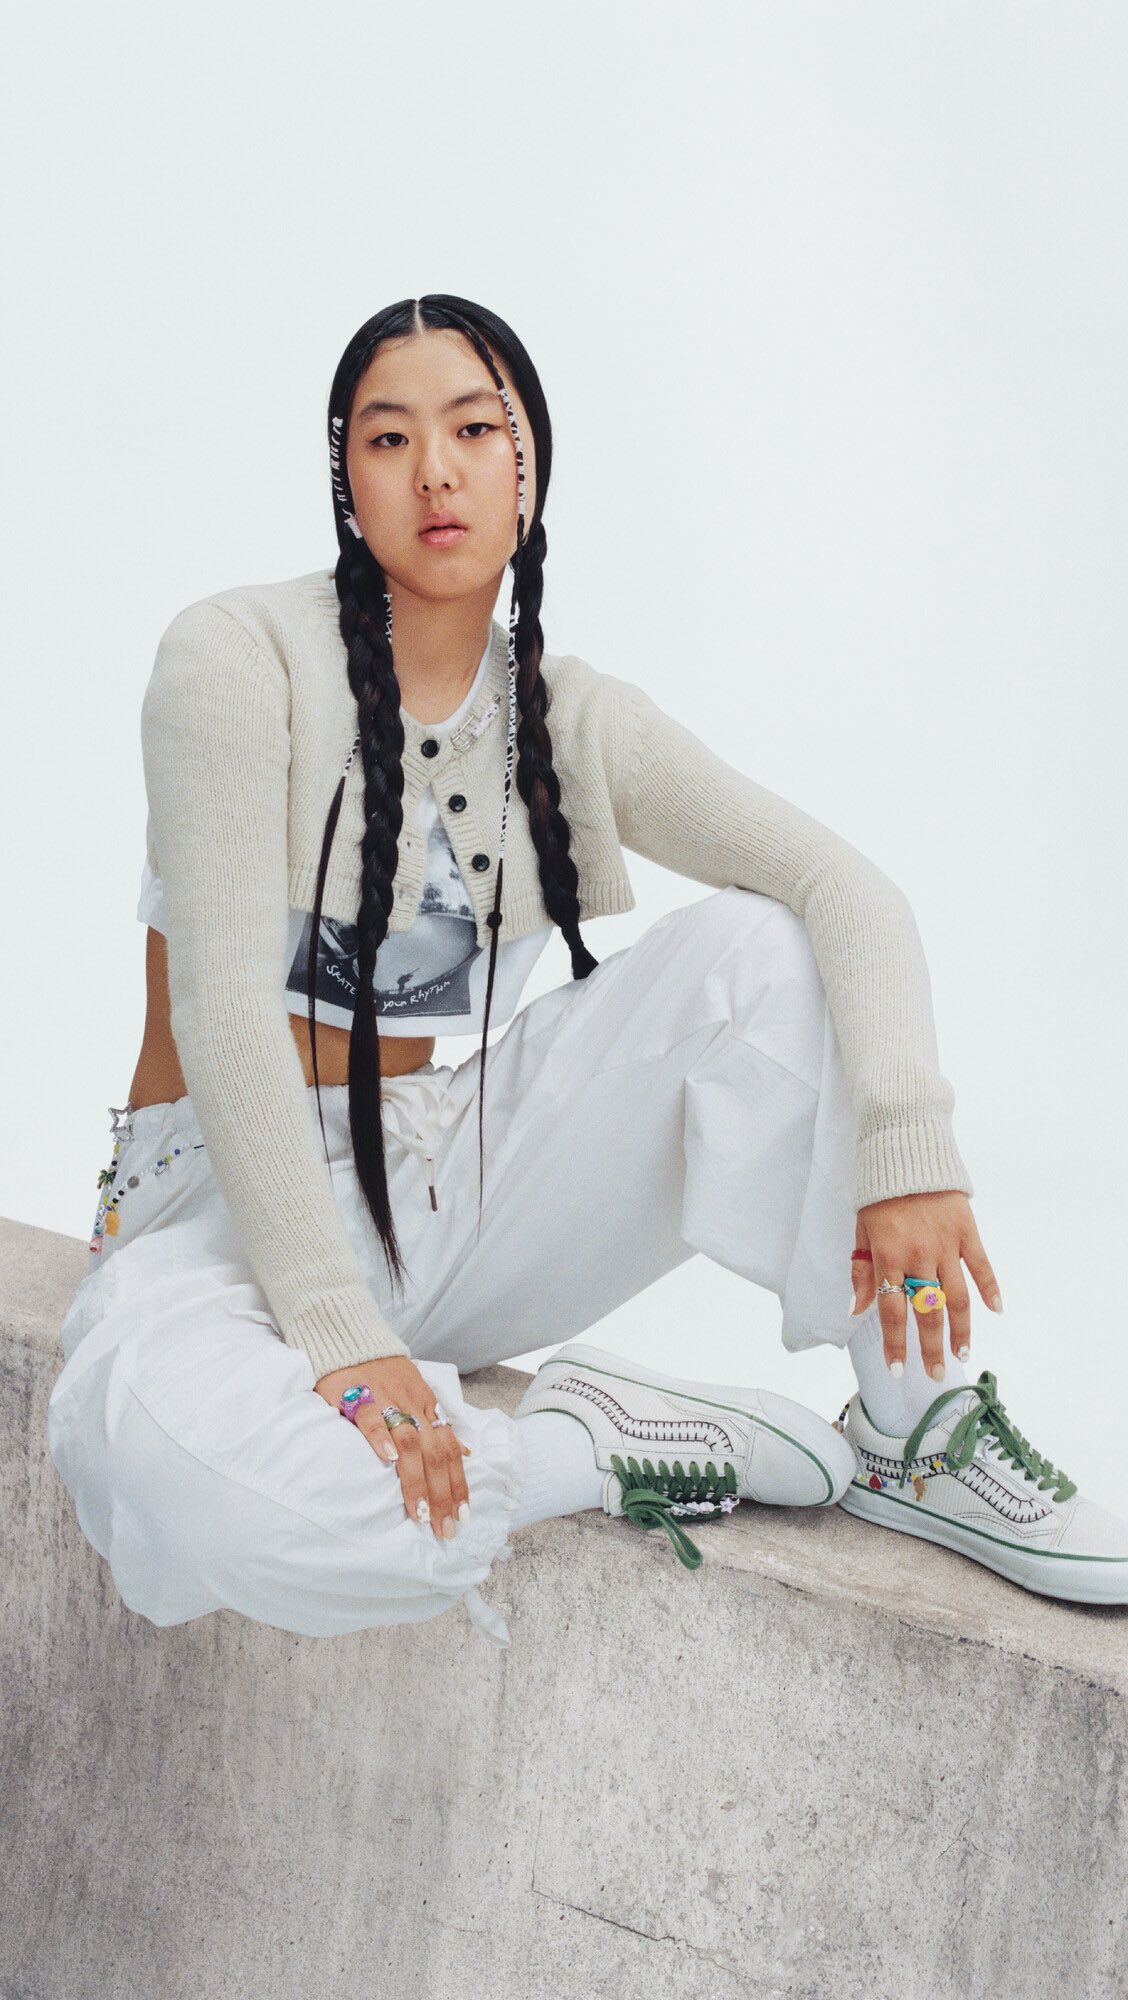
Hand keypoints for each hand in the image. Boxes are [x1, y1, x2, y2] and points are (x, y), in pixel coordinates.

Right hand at [314, 1354, 472, 1542]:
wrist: (350, 1335)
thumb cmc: (382, 1370)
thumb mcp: (417, 1392)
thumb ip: (437, 1422)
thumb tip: (465, 1451)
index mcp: (427, 1405)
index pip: (450, 1450)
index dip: (458, 1484)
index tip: (463, 1516)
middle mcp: (413, 1404)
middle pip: (435, 1453)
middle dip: (442, 1495)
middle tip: (444, 1529)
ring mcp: (386, 1399)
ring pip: (409, 1442)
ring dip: (417, 1480)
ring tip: (419, 1513)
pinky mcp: (356, 1394)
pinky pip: (371, 1417)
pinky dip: (381, 1438)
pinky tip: (388, 1462)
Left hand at [850, 1191, 1003, 1380]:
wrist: (905, 1150)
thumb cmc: (879, 1194)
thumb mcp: (861, 1230)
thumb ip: (861, 1271)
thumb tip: (856, 1309)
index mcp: (888, 1256)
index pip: (892, 1311)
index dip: (896, 1344)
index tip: (899, 1370)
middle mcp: (919, 1255)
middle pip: (927, 1312)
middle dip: (930, 1347)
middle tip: (935, 1375)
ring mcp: (946, 1244)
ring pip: (957, 1298)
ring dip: (961, 1330)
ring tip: (962, 1354)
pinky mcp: (966, 1231)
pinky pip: (982, 1266)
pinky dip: (991, 1289)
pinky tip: (996, 1311)